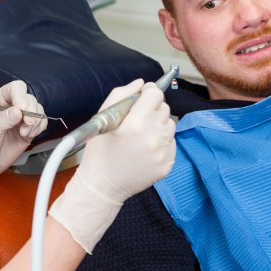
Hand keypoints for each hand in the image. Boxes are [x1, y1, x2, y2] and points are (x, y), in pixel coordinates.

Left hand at [0, 81, 46, 183]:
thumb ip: (5, 119)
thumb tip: (19, 111)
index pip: (15, 88)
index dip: (21, 96)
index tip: (21, 109)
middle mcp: (12, 106)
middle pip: (30, 99)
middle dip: (31, 111)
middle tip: (26, 123)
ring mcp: (21, 118)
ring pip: (38, 110)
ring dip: (35, 121)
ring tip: (24, 132)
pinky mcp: (28, 130)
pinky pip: (41, 123)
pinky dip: (39, 128)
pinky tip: (29, 134)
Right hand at [77, 79, 176, 202]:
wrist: (103, 186)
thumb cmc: (99, 152)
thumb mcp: (102, 118)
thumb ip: (122, 95)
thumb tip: (141, 84)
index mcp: (135, 125)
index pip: (155, 95)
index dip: (148, 93)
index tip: (142, 97)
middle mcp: (152, 138)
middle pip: (164, 108)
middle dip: (151, 109)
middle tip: (137, 119)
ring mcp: (162, 153)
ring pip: (170, 124)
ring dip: (158, 124)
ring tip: (141, 135)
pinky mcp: (168, 164)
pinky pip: (171, 142)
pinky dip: (161, 141)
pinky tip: (145, 148)